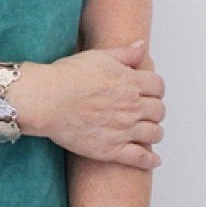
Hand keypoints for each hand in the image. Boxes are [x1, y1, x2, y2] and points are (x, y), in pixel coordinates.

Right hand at [22, 44, 165, 168]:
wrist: (46, 100)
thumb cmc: (66, 76)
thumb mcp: (98, 56)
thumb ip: (124, 53)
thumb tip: (142, 46)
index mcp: (130, 83)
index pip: (158, 86)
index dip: (155, 89)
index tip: (150, 93)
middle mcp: (131, 107)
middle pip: (159, 110)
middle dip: (155, 110)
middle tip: (147, 112)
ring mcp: (124, 129)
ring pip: (154, 133)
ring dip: (155, 132)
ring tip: (148, 132)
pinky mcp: (112, 150)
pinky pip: (140, 158)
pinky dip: (150, 160)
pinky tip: (154, 160)